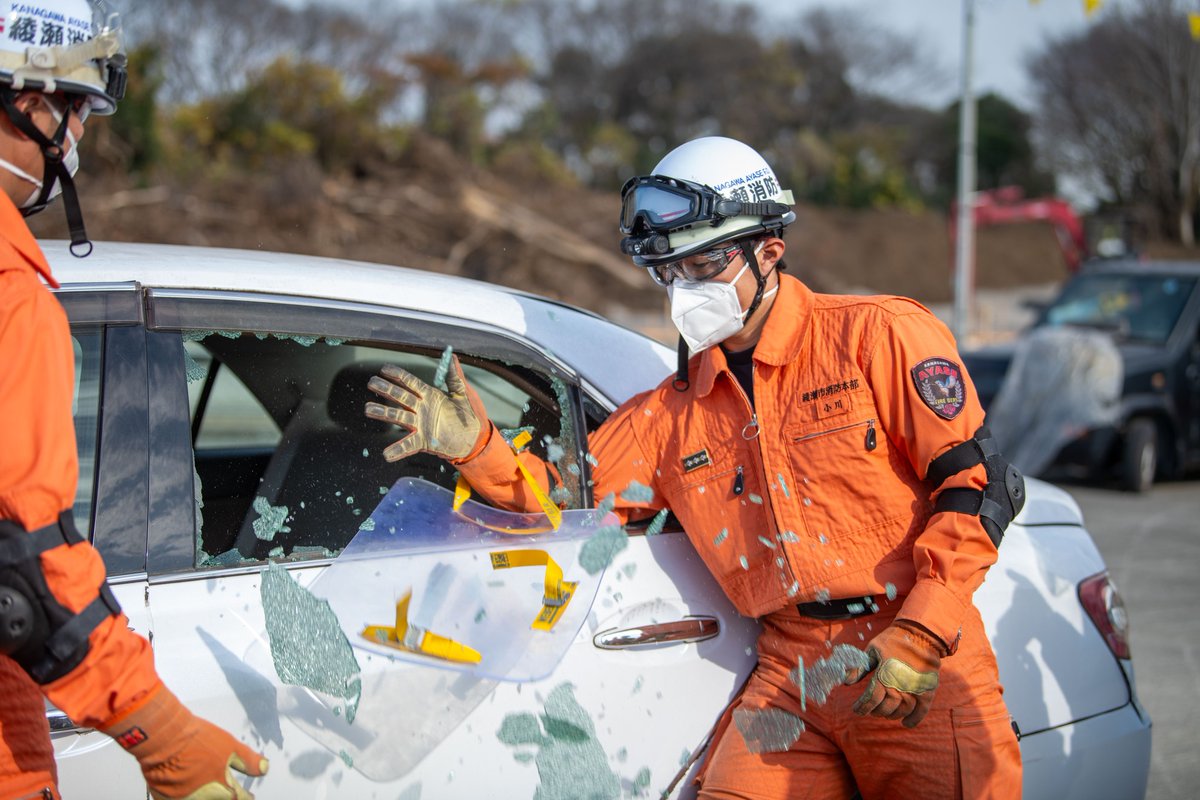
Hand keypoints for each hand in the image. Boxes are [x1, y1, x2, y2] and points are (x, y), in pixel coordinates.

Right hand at [100, 684, 267, 798]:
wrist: (164, 738)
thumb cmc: (196, 740)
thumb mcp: (230, 747)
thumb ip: (248, 761)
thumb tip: (264, 769)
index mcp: (223, 788)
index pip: (240, 798)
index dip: (247, 797)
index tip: (250, 796)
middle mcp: (204, 799)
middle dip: (226, 797)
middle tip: (227, 793)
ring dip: (206, 797)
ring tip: (207, 791)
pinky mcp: (164, 799)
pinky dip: (184, 797)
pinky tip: (185, 791)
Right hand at [364, 356, 486, 460]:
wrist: (475, 438)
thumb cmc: (469, 414)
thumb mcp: (462, 393)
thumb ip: (454, 376)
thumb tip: (451, 355)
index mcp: (430, 395)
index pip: (411, 382)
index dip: (398, 375)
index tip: (384, 369)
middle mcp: (421, 408)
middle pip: (401, 397)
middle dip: (386, 389)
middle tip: (371, 383)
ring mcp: (421, 424)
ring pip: (399, 416)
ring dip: (383, 413)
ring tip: (368, 409)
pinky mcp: (424, 440)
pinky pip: (408, 444)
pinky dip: (398, 450)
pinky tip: (386, 454)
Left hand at [844, 620, 943, 727]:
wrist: (920, 633)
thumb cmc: (892, 640)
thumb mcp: (872, 650)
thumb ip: (859, 668)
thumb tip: (845, 683)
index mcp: (884, 674)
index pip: (871, 699)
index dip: (862, 707)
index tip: (856, 709)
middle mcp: (900, 684)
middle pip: (885, 707)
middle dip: (875, 711)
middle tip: (871, 709)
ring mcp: (915, 689)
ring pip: (901, 711)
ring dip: (891, 715)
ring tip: (885, 713)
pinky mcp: (928, 690)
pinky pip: (921, 711)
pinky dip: (913, 720)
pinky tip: (905, 723)